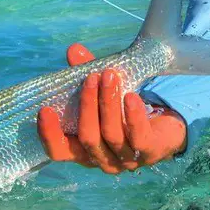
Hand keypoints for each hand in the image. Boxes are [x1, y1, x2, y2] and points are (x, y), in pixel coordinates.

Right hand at [36, 43, 186, 173]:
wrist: (165, 124)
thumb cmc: (124, 110)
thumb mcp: (103, 93)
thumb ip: (87, 75)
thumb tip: (74, 49)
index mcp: (83, 150)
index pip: (59, 151)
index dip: (49, 134)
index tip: (45, 109)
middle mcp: (102, 159)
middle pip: (88, 137)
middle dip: (87, 106)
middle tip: (91, 78)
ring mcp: (126, 159)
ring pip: (112, 134)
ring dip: (108, 103)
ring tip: (110, 76)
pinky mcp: (150, 153)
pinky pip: (139, 137)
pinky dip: (133, 116)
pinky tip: (131, 96)